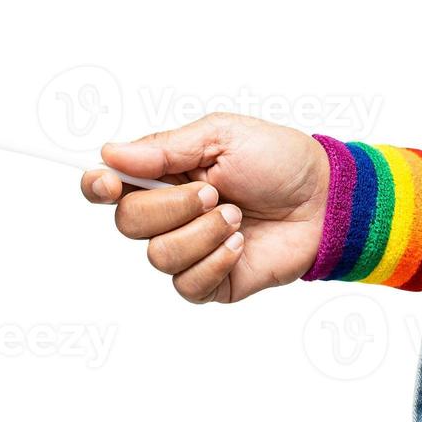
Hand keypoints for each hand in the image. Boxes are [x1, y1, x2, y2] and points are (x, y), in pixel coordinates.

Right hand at [81, 113, 327, 302]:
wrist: (324, 201)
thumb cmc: (279, 161)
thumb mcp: (222, 136)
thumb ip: (165, 148)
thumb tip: (110, 151)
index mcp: (164, 175)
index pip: (109, 187)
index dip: (97, 186)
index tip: (108, 182)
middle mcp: (168, 215)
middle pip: (128, 223)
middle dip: (171, 207)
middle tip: (214, 193)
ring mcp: (188, 252)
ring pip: (158, 256)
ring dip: (201, 233)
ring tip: (237, 217)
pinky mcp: (210, 283)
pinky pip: (188, 284)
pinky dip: (215, 260)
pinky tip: (240, 244)